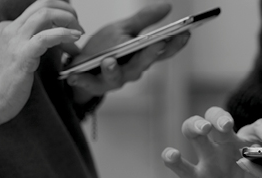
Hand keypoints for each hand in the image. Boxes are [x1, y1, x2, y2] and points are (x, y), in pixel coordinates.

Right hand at [0, 0, 81, 121]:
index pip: (39, 10)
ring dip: (69, 20)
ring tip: (79, 33)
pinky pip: (46, 37)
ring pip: (45, 14)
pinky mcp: (21, 55)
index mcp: (8, 28)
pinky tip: (74, 39)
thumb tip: (57, 41)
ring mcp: (14, 41)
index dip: (60, 16)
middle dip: (67, 11)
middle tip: (79, 27)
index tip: (73, 30)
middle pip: (43, 5)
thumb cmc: (3, 87)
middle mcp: (10, 29)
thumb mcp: (17, 58)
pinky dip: (64, 34)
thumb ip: (33, 46)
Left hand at [65, 2, 189, 103]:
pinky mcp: (94, 85)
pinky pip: (89, 84)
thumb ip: (144, 19)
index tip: (186, 32)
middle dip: (149, 55)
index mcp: (141, 55)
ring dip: (114, 70)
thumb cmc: (105, 47)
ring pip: (118, 77)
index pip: (163, 51)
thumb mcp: (123, 29)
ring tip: (109, 61)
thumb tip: (168, 5)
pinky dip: (83, 80)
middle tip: (156, 44)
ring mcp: (114, 79)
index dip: (176, 44)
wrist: (80, 66)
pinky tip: (75, 75)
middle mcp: (132, 70)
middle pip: (143, 64)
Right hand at [162, 107, 261, 177]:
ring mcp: (207, 158)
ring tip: (203, 130)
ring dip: (194, 125)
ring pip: (193, 130)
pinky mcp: (194, 177)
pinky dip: (171, 158)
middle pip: (216, 115)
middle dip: (219, 117)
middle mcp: (225, 142)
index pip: (258, 126)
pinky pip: (180, 165)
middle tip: (226, 126)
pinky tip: (172, 154)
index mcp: (249, 139)